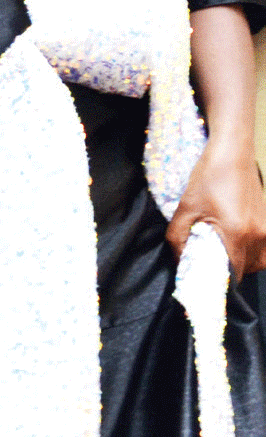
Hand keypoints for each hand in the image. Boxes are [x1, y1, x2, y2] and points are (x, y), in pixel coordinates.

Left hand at [167, 137, 265, 275]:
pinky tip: (232, 243)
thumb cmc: (208, 178)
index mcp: (238, 234)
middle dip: (226, 272)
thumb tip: (179, 261)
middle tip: (207, 265)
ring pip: (257, 262)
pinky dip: (249, 253)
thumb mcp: (186, 208)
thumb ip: (178, 238)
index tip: (202, 280)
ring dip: (239, 263)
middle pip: (246, 270)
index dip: (216, 281)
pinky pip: (263, 250)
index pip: (232, 274)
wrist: (232, 154)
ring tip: (219, 253)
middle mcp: (259, 236)